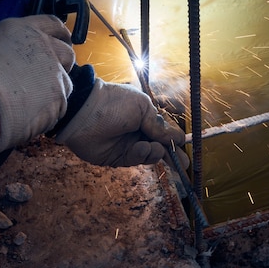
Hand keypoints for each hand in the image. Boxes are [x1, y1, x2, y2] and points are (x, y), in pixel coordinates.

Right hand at [0, 16, 74, 153]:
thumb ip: (9, 45)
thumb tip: (12, 54)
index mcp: (26, 30)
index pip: (53, 24)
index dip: (60, 34)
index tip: (61, 42)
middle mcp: (45, 47)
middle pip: (67, 52)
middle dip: (63, 63)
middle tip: (49, 76)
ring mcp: (54, 72)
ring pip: (65, 82)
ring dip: (54, 90)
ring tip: (35, 102)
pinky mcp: (58, 96)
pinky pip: (59, 106)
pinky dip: (49, 112)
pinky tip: (32, 116)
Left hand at [56, 79, 187, 166]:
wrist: (84, 112)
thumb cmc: (114, 103)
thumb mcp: (142, 107)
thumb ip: (159, 125)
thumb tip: (178, 138)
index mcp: (145, 116)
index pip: (164, 131)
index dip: (175, 139)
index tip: (185, 147)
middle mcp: (138, 132)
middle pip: (160, 147)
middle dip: (172, 155)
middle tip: (184, 164)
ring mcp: (128, 145)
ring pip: (150, 155)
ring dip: (156, 153)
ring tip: (153, 147)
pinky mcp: (117, 158)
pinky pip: (136, 160)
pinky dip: (142, 155)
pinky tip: (142, 148)